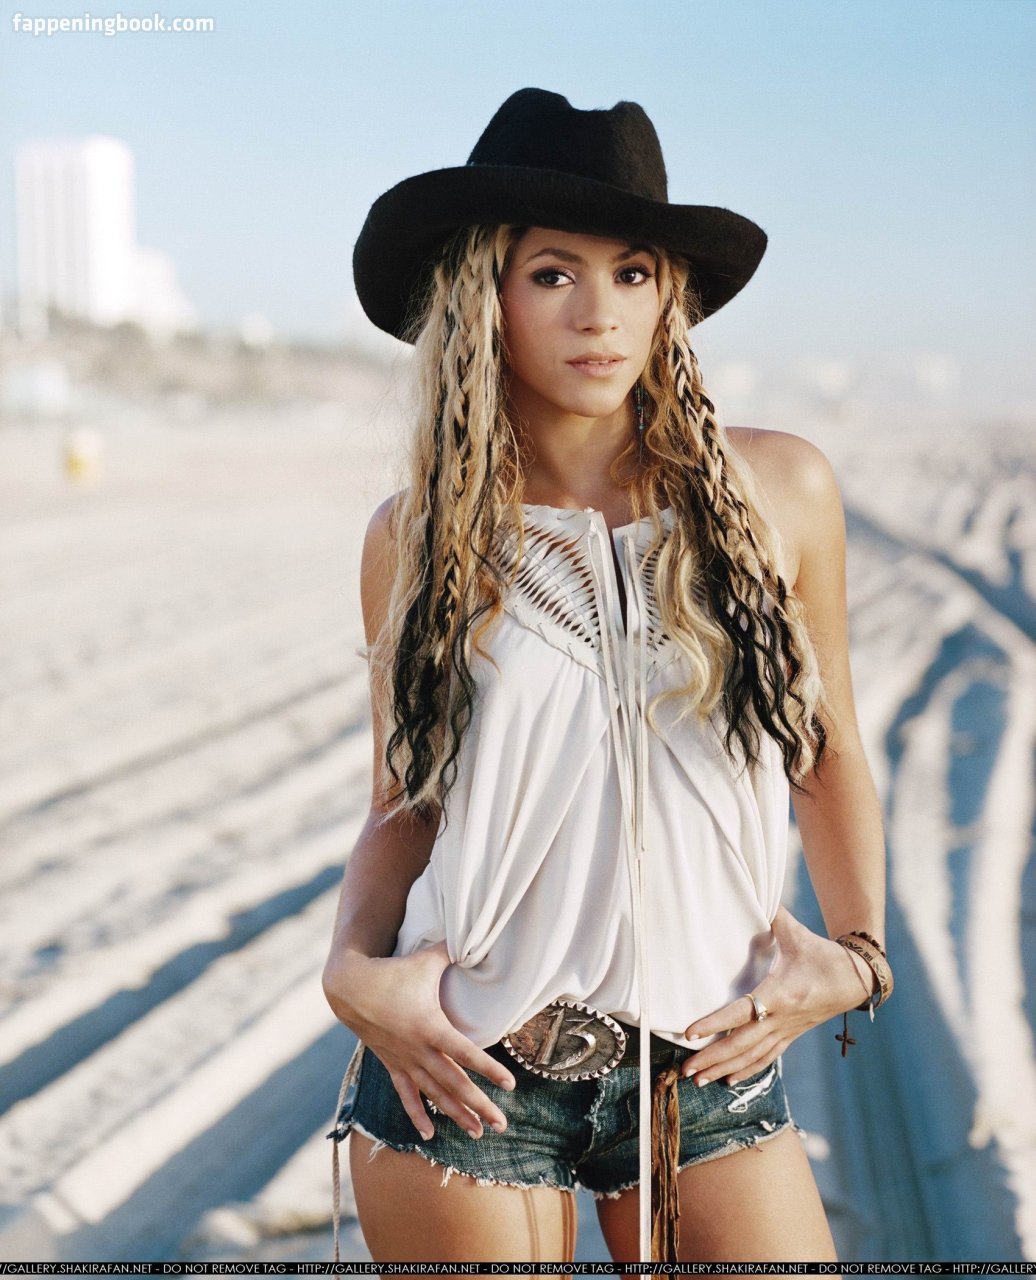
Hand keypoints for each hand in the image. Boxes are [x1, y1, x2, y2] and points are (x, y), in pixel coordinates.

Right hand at [322, 940, 516, 1140]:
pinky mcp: (392, 1064)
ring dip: (456, 1115)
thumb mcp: (424, 960)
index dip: (488, 1069)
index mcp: (430, 1026)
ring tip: (478, 1134)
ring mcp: (404, 1060)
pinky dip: (418, 1115)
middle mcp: (419, 1050)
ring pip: (434, 1094)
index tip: (510, 1084)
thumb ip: (451, 952)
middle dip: (479, 1105)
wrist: (350, 987)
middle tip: (502, 1125)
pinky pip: (407, 1095)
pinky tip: (430, 1135)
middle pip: (454, 1084)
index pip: (465, 1053)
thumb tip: (477, 934)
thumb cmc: (393, 971)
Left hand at [679, 905, 876, 1085]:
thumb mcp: (797, 933)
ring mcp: (786, 1031)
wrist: (857, 978)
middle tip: (685, 1069)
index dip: (715, 1023)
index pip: (741, 1011)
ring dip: (723, 1069)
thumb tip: (751, 889)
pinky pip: (766, 1059)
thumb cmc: (823, 954)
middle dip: (712, 1058)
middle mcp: (781, 1018)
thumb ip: (772, 915)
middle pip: (741, 1044)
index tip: (690, 1032)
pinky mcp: (791, 1037)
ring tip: (698, 1080)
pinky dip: (746, 1071)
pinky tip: (728, 1080)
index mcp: (780, 993)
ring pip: (751, 1057)